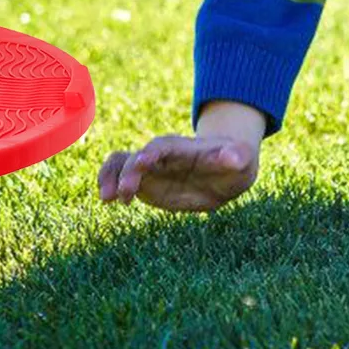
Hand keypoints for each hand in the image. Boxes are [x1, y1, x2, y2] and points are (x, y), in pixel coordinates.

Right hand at [98, 102, 265, 212]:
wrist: (226, 166)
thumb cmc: (234, 159)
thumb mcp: (240, 158)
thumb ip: (236, 156)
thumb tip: (234, 157)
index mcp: (183, 148)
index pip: (164, 147)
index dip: (152, 153)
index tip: (141, 161)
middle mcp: (161, 156)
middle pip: (138, 158)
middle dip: (129, 173)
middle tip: (123, 194)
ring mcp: (151, 168)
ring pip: (122, 164)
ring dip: (111, 177)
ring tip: (107, 199)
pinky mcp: (146, 182)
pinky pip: (120, 178)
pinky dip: (110, 185)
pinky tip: (108, 200)